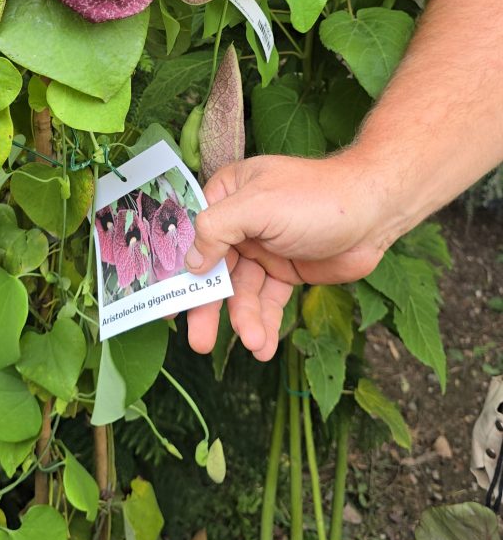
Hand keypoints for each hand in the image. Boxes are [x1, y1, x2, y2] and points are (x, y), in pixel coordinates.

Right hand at [186, 151, 390, 361]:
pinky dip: (263, 322)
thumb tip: (190, 261)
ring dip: (244, 320)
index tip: (164, 302)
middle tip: (199, 342)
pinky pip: (266, 301)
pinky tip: (264, 345)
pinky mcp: (286, 271)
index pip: (192, 233)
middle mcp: (242, 222)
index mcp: (228, 194)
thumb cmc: (316, 198)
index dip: (176, 268)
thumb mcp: (258, 206)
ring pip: (241, 292)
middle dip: (208, 307)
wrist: (375, 213)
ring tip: (254, 343)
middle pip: (213, 270)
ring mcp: (264, 248)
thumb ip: (217, 229)